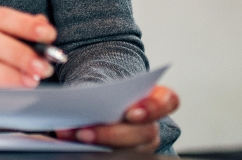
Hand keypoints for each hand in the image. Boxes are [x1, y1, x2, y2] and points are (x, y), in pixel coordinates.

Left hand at [55, 85, 179, 152]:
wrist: (98, 107)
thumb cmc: (105, 95)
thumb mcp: (107, 88)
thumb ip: (103, 90)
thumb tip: (77, 97)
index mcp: (155, 100)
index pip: (168, 102)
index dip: (154, 108)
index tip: (131, 112)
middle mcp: (152, 125)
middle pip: (145, 132)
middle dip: (112, 133)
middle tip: (84, 131)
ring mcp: (142, 145)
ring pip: (130, 150)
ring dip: (100, 143)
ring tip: (75, 136)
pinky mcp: (128, 154)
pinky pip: (116, 155)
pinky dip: (95, 149)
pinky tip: (73, 142)